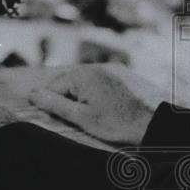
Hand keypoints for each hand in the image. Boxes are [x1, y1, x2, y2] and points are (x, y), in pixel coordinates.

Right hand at [29, 63, 161, 144]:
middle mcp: (99, 67)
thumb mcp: (82, 117)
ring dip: (88, 101)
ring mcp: (116, 70)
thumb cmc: (118, 123)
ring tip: (101, 119)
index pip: (55, 88)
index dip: (55, 107)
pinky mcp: (128, 77)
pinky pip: (106, 86)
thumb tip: (32, 95)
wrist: (157, 123)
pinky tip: (113, 112)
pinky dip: (104, 98)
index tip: (65, 122)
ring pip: (90, 86)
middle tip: (85, 122)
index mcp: (84, 74)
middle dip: (73, 103)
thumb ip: (55, 104)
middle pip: (72, 85)